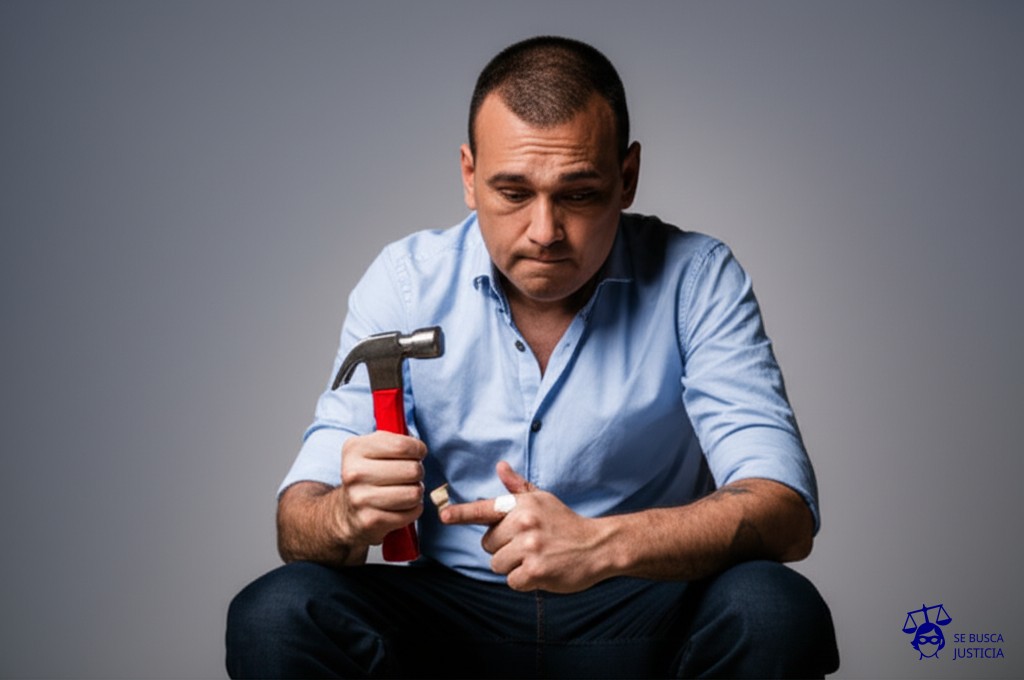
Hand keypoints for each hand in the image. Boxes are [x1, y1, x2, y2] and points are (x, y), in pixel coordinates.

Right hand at [335, 430, 426, 545]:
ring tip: (405, 491)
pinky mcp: (371, 521)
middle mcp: (354, 473)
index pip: (403, 446)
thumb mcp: (372, 448)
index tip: (417, 454)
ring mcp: (361, 498)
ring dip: (416, 492)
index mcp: (355, 449)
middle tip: (409, 476)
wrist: (346, 513)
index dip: (418, 450)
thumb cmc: (368, 475)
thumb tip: (419, 443)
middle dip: (417, 473)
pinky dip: (412, 510)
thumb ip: (395, 439)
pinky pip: (411, 513)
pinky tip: (401, 507)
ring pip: (414, 493)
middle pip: (412, 470)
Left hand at [441, 461, 610, 592]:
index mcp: (522, 506)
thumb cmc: (566, 523)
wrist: (598, 546)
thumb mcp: (544, 500)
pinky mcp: (535, 571)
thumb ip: (519, 488)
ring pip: (497, 564)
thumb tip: (501, 467)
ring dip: (513, 566)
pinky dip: (524, 580)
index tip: (442, 515)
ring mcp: (530, 548)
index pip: (485, 509)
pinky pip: (511, 580)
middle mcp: (524, 523)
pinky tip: (541, 570)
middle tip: (529, 544)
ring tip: (536, 557)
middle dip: (504, 548)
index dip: (460, 514)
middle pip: (488, 544)